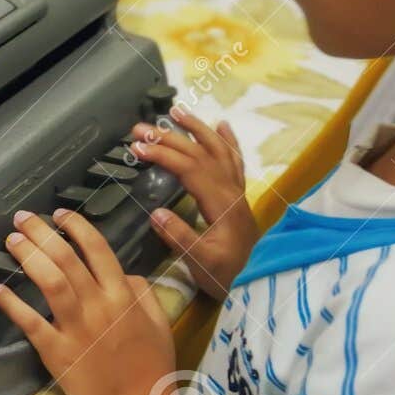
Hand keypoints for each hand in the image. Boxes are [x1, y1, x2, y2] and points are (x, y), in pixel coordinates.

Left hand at [0, 208, 177, 394]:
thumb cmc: (151, 368)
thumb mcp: (159, 323)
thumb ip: (142, 292)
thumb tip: (123, 272)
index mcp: (123, 296)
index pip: (98, 249)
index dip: (76, 227)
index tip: (60, 214)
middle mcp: (99, 306)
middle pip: (66, 258)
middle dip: (42, 233)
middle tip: (22, 218)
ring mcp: (76, 328)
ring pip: (49, 281)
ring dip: (28, 256)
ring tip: (12, 240)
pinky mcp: (57, 352)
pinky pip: (31, 322)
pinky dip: (13, 304)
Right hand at [129, 107, 258, 300]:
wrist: (258, 283)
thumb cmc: (227, 276)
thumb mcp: (201, 262)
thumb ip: (180, 237)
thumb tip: (155, 212)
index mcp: (220, 204)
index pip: (189, 169)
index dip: (163, 155)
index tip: (137, 148)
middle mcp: (231, 192)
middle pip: (200, 154)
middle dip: (169, 137)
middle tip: (140, 128)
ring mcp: (237, 192)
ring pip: (219, 151)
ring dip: (198, 129)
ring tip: (178, 111)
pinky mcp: (238, 197)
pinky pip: (234, 161)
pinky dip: (228, 141)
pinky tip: (221, 125)